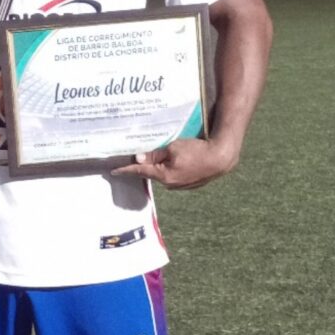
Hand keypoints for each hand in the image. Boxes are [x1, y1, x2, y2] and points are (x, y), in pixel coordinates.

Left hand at [116, 136, 237, 188]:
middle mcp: (171, 184)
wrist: (220, 158)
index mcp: (164, 176)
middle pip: (151, 173)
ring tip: (157, 155)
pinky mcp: (189, 183)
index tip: (114, 171)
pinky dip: (169, 168)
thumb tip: (138, 158)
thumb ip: (155, 154)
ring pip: (163, 174)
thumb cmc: (196, 151)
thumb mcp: (172, 148)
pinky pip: (173, 175)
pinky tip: (173, 160)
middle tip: (134, 156)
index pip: (140, 171)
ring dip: (158, 166)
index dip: (126, 170)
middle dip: (144, 165)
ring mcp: (181, 185)